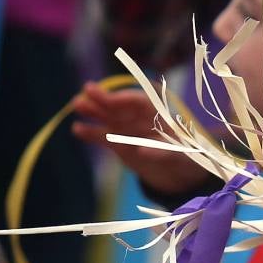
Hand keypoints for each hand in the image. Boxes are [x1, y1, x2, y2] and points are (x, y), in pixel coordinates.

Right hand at [71, 82, 208, 199]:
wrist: (177, 172)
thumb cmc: (184, 156)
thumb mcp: (179, 155)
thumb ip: (163, 152)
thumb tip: (143, 151)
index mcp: (157, 113)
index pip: (138, 101)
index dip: (124, 99)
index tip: (112, 101)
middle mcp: (138, 117)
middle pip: (119, 106)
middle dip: (104, 98)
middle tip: (87, 89)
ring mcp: (126, 129)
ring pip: (107, 117)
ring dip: (93, 111)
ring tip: (77, 105)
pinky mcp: (117, 143)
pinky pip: (102, 136)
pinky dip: (90, 133)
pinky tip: (77, 129)